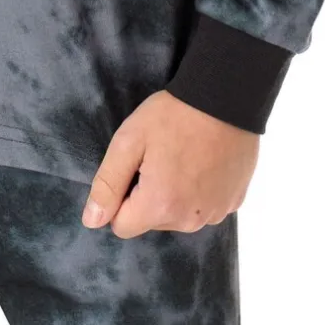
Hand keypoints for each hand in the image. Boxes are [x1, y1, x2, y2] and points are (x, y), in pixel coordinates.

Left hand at [82, 91, 258, 236]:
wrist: (224, 98)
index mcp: (160, 206)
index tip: (134, 167)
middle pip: (152, 221)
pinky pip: (204, 207)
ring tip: (182, 157)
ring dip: (174, 195)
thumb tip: (91, 220)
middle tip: (158, 156)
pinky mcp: (233, 203)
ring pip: (178, 216)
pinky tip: (203, 162)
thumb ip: (107, 184)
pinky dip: (199, 191)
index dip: (121, 196)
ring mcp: (215, 213)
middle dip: (148, 195)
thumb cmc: (173, 116)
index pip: (122, 225)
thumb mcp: (129, 141)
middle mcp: (190, 220)